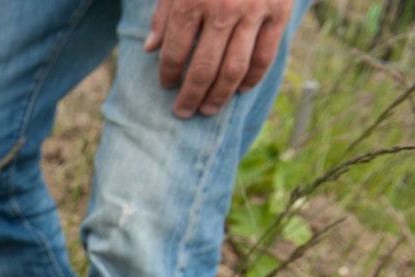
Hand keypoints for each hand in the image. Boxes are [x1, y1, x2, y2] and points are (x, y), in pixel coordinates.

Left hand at [144, 0, 292, 118]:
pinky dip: (252, 79)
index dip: (168, 75)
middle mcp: (221, 10)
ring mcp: (253, 13)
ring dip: (219, 96)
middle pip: (203, 69)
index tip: (167, 86)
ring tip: (208, 110)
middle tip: (183, 112)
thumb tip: (151, 50)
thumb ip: (164, 14)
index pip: (174, 54)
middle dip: (190, 96)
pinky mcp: (279, 12)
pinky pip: (264, 57)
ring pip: (233, 70)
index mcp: (190, 2)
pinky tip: (239, 90)